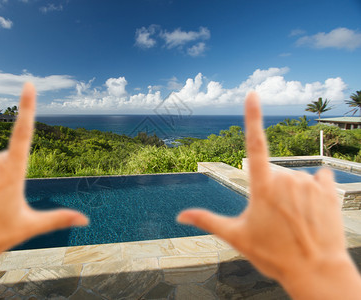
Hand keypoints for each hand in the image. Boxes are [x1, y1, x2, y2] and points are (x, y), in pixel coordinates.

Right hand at [177, 92, 360, 298]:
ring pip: (293, 177)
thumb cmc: (273, 255)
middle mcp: (286, 178)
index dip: (252, 117)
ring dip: (290, 193)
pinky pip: (319, 177)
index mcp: (262, 186)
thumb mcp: (236, 237)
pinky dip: (315, 187)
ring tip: (293, 220)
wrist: (316, 272)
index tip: (253, 93)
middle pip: (271, 172)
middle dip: (269, 189)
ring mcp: (309, 183)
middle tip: (273, 219)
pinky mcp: (328, 190)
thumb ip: (207, 220)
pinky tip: (312, 207)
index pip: (254, 144)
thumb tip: (179, 216)